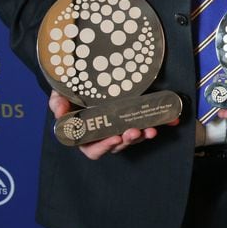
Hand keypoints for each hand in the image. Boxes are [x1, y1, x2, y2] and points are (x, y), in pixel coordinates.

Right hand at [48, 90, 170, 160]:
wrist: (85, 78)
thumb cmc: (71, 92)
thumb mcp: (61, 95)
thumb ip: (58, 104)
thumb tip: (58, 112)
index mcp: (86, 135)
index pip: (94, 149)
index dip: (104, 147)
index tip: (114, 138)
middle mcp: (104, 134)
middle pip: (117, 145)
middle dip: (127, 140)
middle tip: (135, 132)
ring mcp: (120, 126)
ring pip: (133, 137)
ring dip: (142, 135)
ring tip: (150, 129)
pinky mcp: (134, 117)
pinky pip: (146, 124)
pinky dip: (158, 123)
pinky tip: (168, 121)